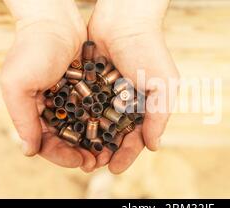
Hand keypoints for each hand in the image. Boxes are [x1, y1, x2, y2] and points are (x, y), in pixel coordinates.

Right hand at [0, 0, 96, 171]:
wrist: (55, 20)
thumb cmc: (32, 50)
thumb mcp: (18, 84)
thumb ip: (22, 118)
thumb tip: (29, 152)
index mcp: (33, 111)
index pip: (47, 143)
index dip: (62, 157)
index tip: (80, 162)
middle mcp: (53, 108)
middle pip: (68, 140)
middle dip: (82, 153)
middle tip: (98, 162)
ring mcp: (71, 99)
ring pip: (85, 128)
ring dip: (96, 142)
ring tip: (110, 152)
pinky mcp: (87, 88)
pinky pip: (96, 110)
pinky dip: (104, 122)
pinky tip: (116, 131)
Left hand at [88, 0, 178, 173]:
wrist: (125, 19)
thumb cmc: (149, 50)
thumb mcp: (163, 84)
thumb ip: (159, 116)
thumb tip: (153, 147)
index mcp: (144, 107)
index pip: (135, 137)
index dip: (126, 154)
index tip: (114, 168)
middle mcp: (123, 103)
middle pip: (112, 135)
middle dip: (103, 152)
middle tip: (91, 165)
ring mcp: (105, 94)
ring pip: (94, 124)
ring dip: (86, 140)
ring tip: (76, 154)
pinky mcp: (88, 83)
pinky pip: (81, 105)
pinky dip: (75, 119)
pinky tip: (66, 131)